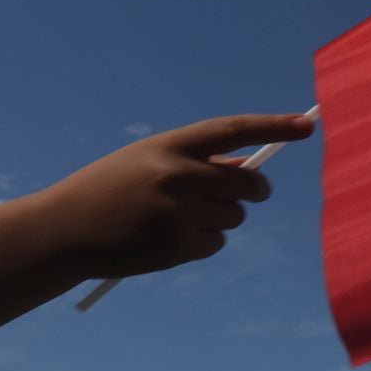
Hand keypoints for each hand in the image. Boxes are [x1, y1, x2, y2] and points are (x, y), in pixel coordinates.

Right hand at [35, 114, 315, 278]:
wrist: (63, 231)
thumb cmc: (110, 189)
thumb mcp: (147, 161)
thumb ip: (197, 161)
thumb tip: (251, 166)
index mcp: (169, 146)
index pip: (232, 130)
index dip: (272, 126)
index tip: (307, 124)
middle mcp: (177, 176)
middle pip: (248, 184)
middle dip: (255, 190)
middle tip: (246, 194)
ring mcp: (178, 212)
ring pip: (235, 216)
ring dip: (222, 218)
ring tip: (180, 217)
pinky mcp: (178, 246)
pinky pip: (218, 242)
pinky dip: (204, 242)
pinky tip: (169, 238)